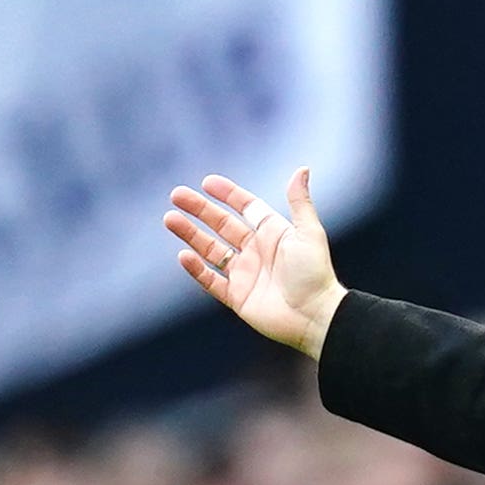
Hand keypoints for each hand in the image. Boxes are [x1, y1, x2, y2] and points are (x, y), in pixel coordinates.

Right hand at [164, 168, 343, 359]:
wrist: (314, 316)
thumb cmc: (314, 273)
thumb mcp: (309, 233)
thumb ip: (299, 202)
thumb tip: (302, 168)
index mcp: (272, 233)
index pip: (245, 208)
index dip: (227, 194)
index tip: (207, 182)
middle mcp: (256, 251)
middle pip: (221, 225)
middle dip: (199, 210)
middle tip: (176, 195)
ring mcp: (244, 274)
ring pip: (210, 250)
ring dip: (190, 234)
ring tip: (170, 219)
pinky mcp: (237, 297)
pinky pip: (211, 281)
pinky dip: (196, 269)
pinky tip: (183, 255)